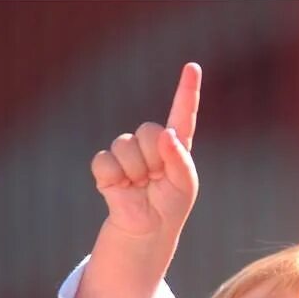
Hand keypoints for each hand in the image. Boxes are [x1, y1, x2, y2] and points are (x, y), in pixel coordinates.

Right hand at [91, 63, 200, 237]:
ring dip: (136, 171)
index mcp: (175, 146)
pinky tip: (123, 188)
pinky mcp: (106, 168)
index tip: (192, 68)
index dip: (187, 91)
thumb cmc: (170, 206)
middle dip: (154, 157)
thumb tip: (165, 134)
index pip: (182, 114)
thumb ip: (180, 158)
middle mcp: (151, 144)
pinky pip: (106, 161)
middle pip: (149, 130)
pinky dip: (115, 178)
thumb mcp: (185, 184)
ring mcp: (127, 154)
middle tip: (156, 179)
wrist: (148, 229)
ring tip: (141, 186)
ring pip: (126, 145)